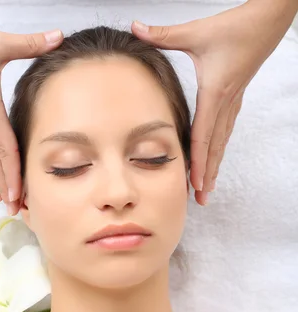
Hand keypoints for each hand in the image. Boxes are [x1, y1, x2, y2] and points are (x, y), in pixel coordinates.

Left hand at [131, 0, 294, 204]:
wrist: (267, 22)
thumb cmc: (234, 28)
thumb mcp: (196, 32)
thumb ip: (163, 34)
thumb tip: (135, 28)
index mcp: (214, 93)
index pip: (203, 136)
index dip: (197, 161)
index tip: (193, 183)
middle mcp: (225, 104)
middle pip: (214, 148)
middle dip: (207, 175)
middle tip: (201, 199)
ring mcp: (232, 104)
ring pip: (221, 143)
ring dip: (213, 167)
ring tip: (207, 189)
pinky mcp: (234, 100)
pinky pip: (225, 133)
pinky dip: (218, 151)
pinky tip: (214, 161)